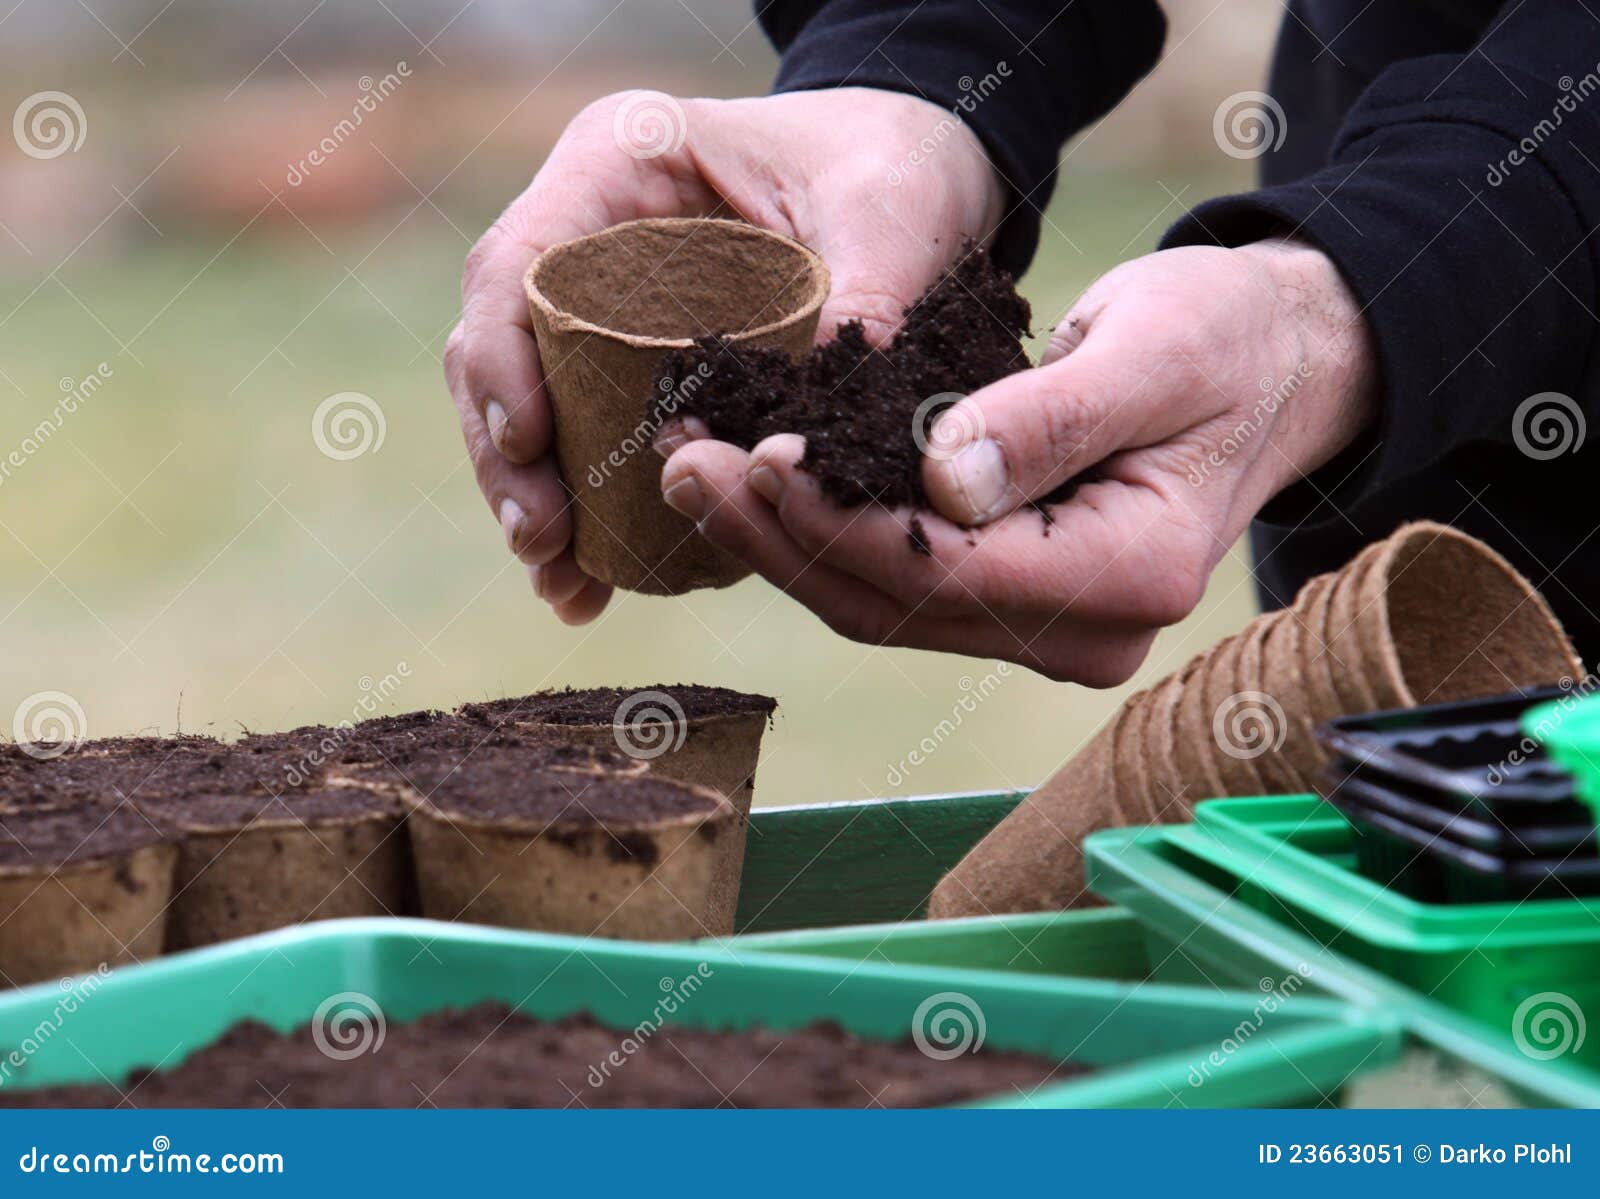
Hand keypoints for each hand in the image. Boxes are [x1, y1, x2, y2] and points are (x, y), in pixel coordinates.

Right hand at [445, 87, 1003, 622]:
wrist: (911, 168)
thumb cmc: (889, 164)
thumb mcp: (890, 212)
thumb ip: (870, 299)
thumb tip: (829, 430)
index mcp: (618, 163)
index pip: (518, 262)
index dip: (502, 358)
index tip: (532, 445)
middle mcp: (590, 231)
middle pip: (503, 345)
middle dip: (509, 455)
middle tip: (542, 546)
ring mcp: (603, 300)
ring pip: (529, 400)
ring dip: (535, 497)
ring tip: (564, 588)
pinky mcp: (632, 359)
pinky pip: (585, 434)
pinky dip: (586, 510)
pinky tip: (592, 584)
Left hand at [659, 239, 1377, 682]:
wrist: (1262, 366)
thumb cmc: (1221, 340)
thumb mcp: (1156, 349)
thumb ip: (1052, 418)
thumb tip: (941, 481)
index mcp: (1132, 576)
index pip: (956, 572)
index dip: (847, 523)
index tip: (760, 460)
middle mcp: (1086, 633)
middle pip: (899, 604)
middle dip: (783, 538)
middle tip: (685, 465)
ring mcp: (1046, 629)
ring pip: (882, 605)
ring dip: (781, 542)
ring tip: (694, 472)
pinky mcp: (1009, 603)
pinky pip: (895, 584)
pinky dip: (820, 537)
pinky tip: (754, 491)